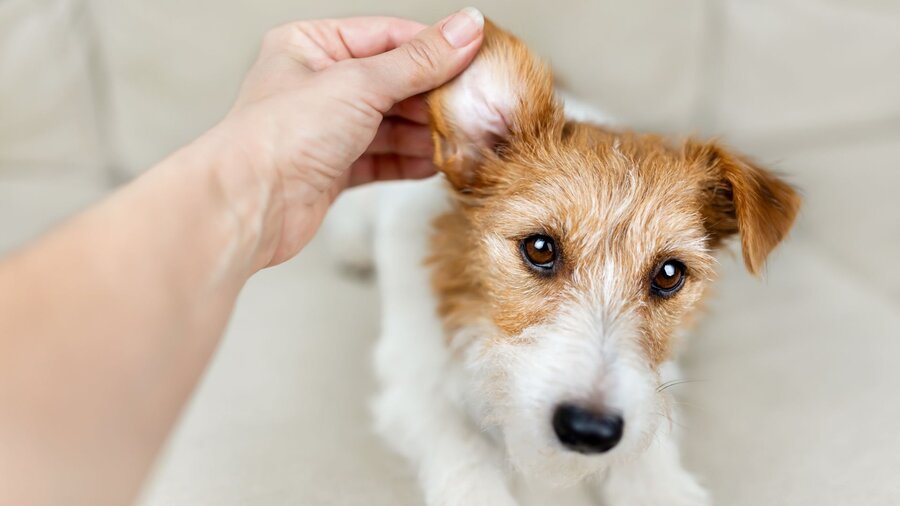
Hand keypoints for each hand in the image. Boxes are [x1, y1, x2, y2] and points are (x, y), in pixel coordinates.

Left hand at [204, 9, 483, 268]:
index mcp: (311, 46)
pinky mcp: (332, 169)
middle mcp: (317, 84)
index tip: (477, 56)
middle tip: (476, 104)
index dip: (435, 47)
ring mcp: (325, 129)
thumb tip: (466, 28)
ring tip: (464, 136)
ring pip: (390, 124)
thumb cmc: (280, 135)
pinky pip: (382, 158)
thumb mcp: (360, 83)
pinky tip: (438, 162)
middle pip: (393, 83)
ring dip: (426, 133)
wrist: (248, 204)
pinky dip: (410, 161)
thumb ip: (418, 60)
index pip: (388, 36)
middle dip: (433, 97)